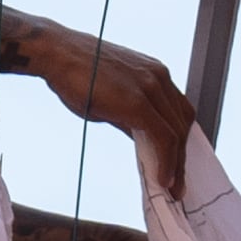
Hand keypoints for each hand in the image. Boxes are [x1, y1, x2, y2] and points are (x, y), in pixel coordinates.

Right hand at [22, 22, 197, 201]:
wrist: (57, 54)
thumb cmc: (76, 73)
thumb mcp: (112, 97)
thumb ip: (130, 117)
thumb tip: (141, 139)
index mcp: (155, 74)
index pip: (179, 111)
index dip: (181, 140)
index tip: (178, 162)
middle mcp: (159, 78)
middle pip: (183, 124)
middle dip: (182, 156)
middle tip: (178, 182)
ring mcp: (151, 88)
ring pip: (177, 133)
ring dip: (177, 164)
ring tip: (172, 186)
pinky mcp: (139, 103)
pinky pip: (164, 138)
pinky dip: (167, 161)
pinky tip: (161, 179)